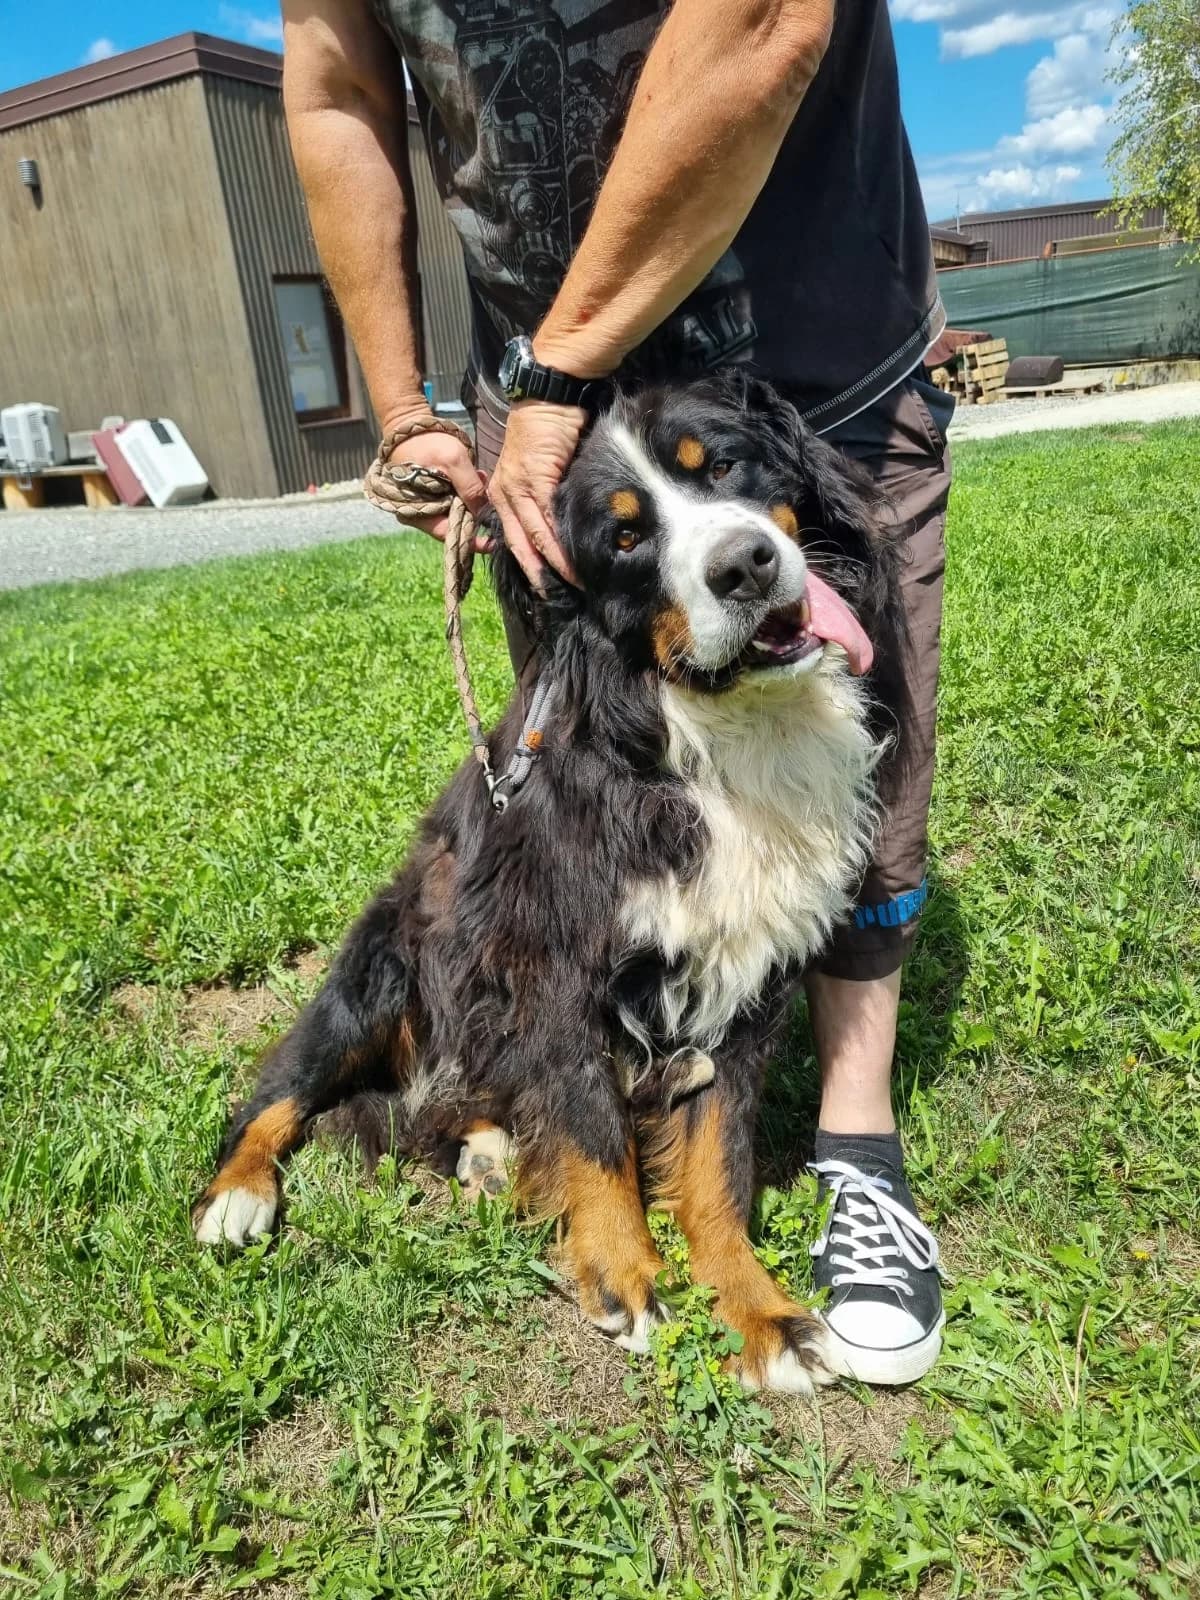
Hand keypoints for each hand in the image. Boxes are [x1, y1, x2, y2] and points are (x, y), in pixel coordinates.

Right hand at [382, 405, 491, 551]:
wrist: (409, 425)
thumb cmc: (427, 442)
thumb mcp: (453, 460)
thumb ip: (470, 487)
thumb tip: (483, 510)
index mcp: (417, 512)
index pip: (447, 535)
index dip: (471, 540)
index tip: (492, 543)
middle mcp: (420, 513)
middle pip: (454, 525)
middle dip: (475, 514)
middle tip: (489, 497)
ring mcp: (427, 503)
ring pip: (457, 512)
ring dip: (473, 500)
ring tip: (482, 480)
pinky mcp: (434, 493)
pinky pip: (454, 499)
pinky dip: (467, 491)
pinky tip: (476, 477)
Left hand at [487, 399, 584, 588]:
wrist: (551, 394)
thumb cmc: (551, 428)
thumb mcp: (542, 468)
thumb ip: (547, 496)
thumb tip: (563, 526)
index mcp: (501, 492)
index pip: (512, 537)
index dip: (528, 565)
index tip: (544, 588)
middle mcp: (503, 492)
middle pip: (519, 543)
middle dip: (539, 574)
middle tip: (556, 598)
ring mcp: (517, 486)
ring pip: (534, 536)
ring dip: (555, 563)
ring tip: (575, 584)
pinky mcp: (535, 479)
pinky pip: (547, 519)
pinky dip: (560, 542)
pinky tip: (574, 558)